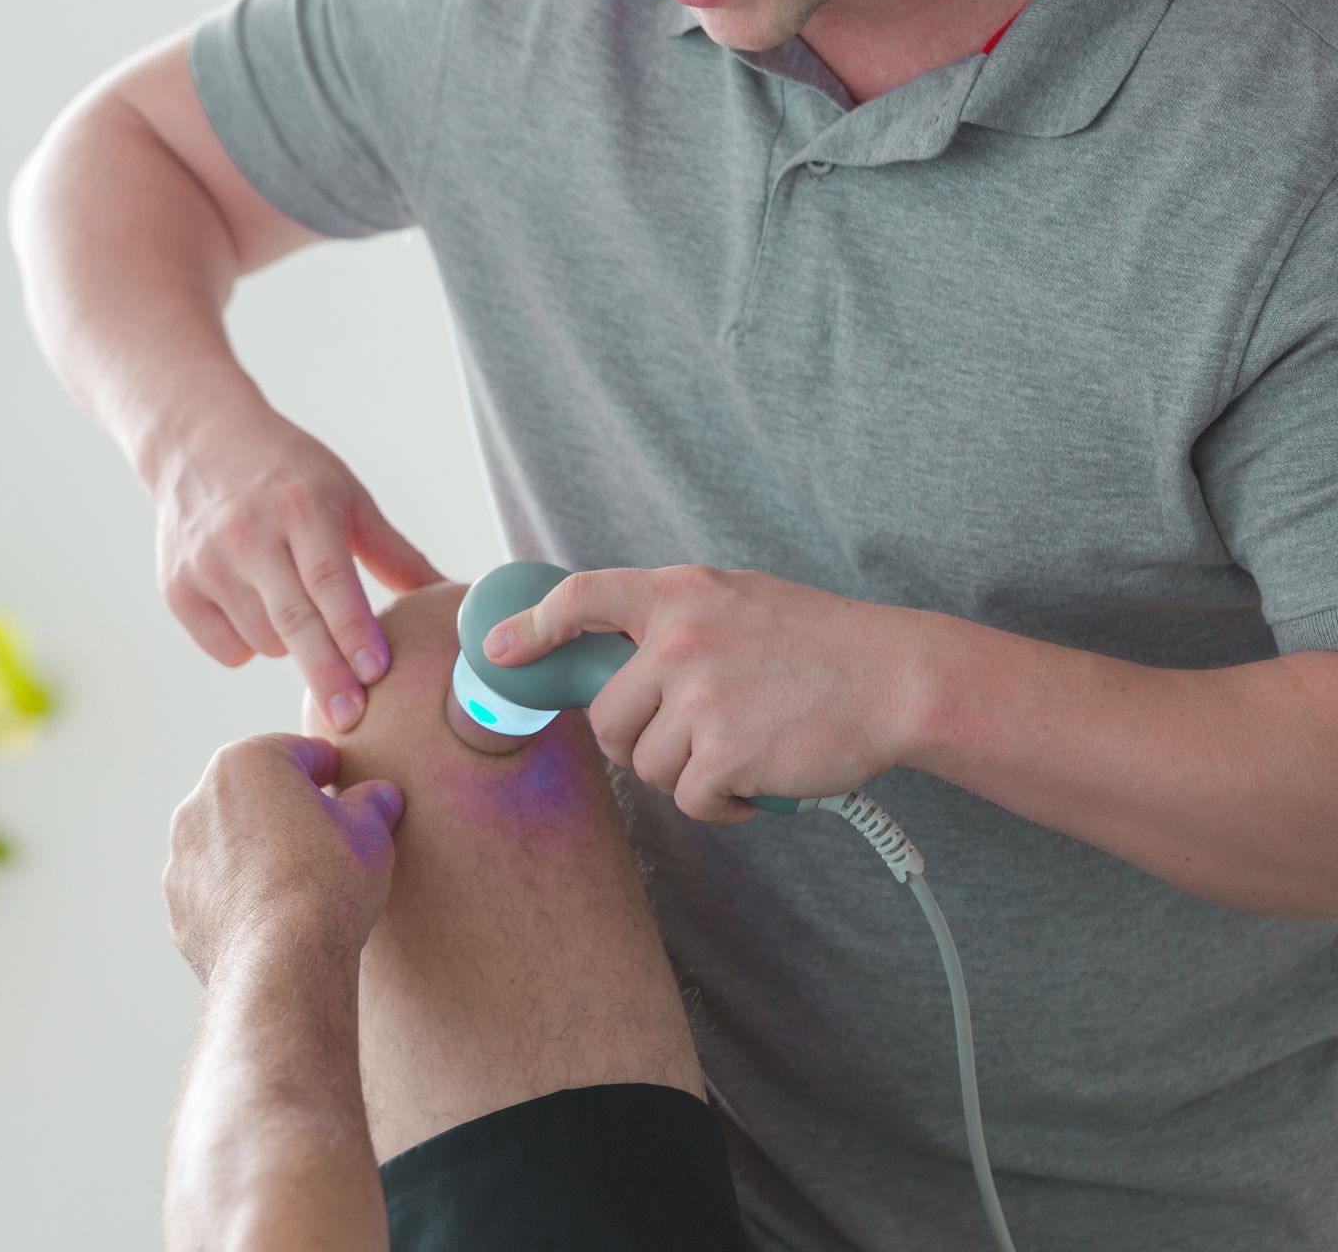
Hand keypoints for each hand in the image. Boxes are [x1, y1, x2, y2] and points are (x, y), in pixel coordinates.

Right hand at [151, 402, 442, 731]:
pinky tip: (254, 609)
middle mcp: (247, 533)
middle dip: (325, 674)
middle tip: (351, 719)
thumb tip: (450, 597)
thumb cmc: (288, 475)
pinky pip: (229, 650)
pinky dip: (251, 646)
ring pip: (264, 642)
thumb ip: (394, 553)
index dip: (353, 628)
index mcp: (300, 505)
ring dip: (293, 648)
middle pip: (293, 620)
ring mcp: (205, 563)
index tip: (376, 671)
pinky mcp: (177, 589)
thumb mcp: (345, 497)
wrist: (196, 444)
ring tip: (295, 608)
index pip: (328, 578)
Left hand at [166, 734, 404, 982]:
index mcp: (247, 763)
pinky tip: (270, 916)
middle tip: (326, 835)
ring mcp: (183, 855)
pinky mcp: (178, 903)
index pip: (299, 753)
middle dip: (286, 809)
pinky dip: (237, 893)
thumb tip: (382, 796)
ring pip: (228, 840)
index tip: (345, 786)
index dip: (329, 769)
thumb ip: (372, 804)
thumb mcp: (369, 833)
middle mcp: (201, 800)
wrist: (282, 960)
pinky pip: (214, 887)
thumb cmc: (328, 882)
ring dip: (256, 850)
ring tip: (297, 882)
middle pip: (254, 793)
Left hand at [484, 565, 927, 823]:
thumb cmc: (821, 643)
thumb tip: (612, 651)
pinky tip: (758, 783)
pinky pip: (687, 799)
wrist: (896, 680)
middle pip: (605, 717)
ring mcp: (699, 698)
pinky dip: (720, 804)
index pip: (581, 598)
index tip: (500, 651)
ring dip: (687, 772)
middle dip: (635, 740)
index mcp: (680, 592)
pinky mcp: (722, 755)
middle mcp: (679, 640)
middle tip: (686, 738)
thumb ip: (675, 619)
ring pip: (644, 764)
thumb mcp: (738, 600)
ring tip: (741, 750)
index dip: (531, 627)